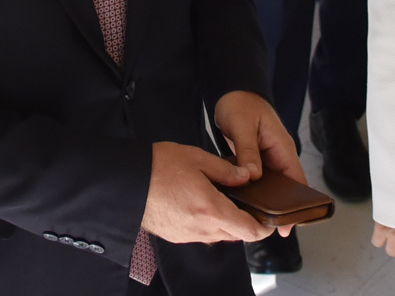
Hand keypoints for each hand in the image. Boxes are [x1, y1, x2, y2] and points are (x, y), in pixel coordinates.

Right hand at [140, 141, 271, 244]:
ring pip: (219, 236)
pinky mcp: (175, 236)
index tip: (269, 216)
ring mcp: (187, 235)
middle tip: (248, 200)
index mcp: (211, 209)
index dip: (264, 226)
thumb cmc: (158, 166)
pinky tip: (204, 203)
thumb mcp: (199, 159)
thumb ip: (227, 171)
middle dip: (246, 222)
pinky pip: (202, 235)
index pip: (250, 230)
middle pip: (236, 235)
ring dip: (227, 222)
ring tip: (225, 198)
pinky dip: (209, 223)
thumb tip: (247, 177)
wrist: (124, 181)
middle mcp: (201, 229)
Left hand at [214, 90, 305, 236]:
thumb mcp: (243, 126)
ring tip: (255, 222)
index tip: (290, 223)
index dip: (297, 202)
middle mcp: (278, 154)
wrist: (234, 91)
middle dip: (280, 207)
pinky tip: (245, 204)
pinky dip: (255, 192)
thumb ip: (248, 151)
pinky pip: (260, 180)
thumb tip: (253, 177)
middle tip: (268, 229)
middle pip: (286, 186)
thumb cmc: (241, 104)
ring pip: (272, 185)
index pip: (296, 178)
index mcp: (281, 146)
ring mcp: (267, 158)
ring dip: (266, 201)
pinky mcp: (256, 159)